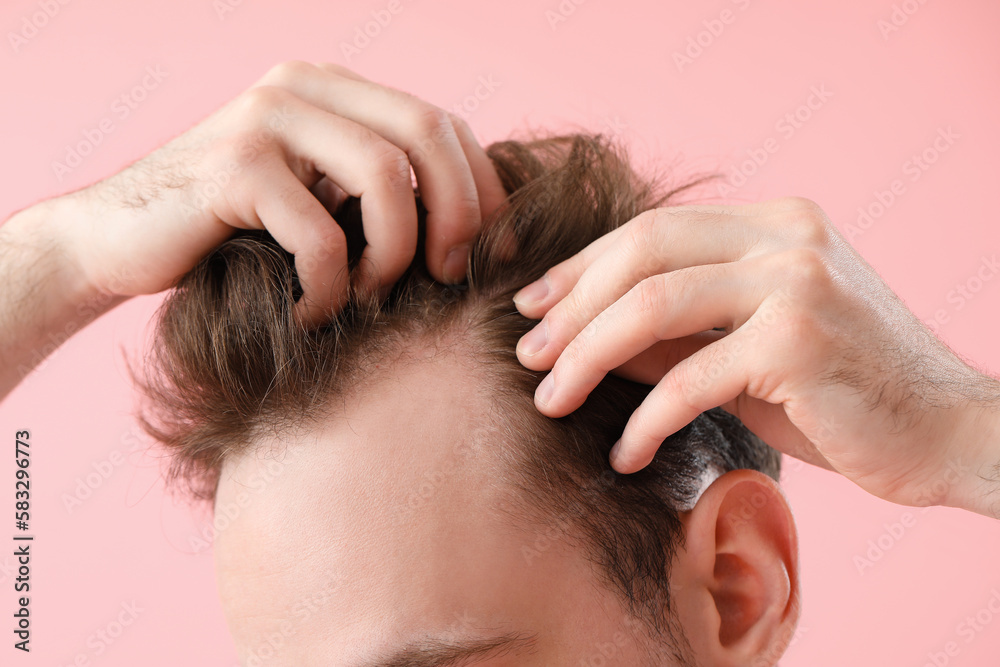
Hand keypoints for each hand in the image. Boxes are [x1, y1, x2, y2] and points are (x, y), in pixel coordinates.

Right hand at [55, 61, 505, 324]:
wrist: (119, 242)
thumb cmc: (235, 236)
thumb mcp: (320, 201)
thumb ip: (382, 193)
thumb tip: (481, 234)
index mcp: (335, 90)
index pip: (443, 123)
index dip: (482, 190)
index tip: (490, 255)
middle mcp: (305, 86)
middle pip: (427, 133)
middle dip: (458, 215)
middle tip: (448, 279)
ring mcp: (267, 119)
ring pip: (384, 177)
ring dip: (392, 256)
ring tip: (367, 298)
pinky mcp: (234, 166)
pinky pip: (321, 235)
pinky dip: (329, 290)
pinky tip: (308, 314)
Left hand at [513, 197, 999, 513]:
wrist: (947, 434)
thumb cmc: (841, 395)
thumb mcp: (746, 350)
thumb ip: (672, 332)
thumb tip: (579, 336)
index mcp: (772, 222)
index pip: (651, 230)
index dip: (581, 267)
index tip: (532, 306)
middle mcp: (785, 235)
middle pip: (641, 253)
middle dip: (571, 307)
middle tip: (527, 356)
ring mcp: (795, 281)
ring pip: (652, 305)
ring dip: (587, 357)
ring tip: (551, 402)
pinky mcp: (798, 340)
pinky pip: (689, 377)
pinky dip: (644, 418)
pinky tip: (624, 452)